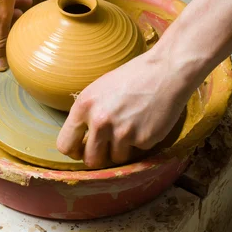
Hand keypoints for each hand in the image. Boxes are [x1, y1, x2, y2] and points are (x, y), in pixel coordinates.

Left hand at [57, 45, 194, 168]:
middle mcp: (100, 121)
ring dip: (122, 149)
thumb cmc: (133, 77)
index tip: (81, 150)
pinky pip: (137, 151)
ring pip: (115, 159)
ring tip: (132, 126)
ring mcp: (122, 132)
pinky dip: (141, 141)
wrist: (166, 71)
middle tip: (107, 148)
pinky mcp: (143, 139)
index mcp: (84, 106)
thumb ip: (87, 114)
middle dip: (98, 157)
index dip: (74, 151)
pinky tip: (147, 122)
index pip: (65, 144)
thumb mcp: (100, 89)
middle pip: (90, 160)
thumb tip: (80, 140)